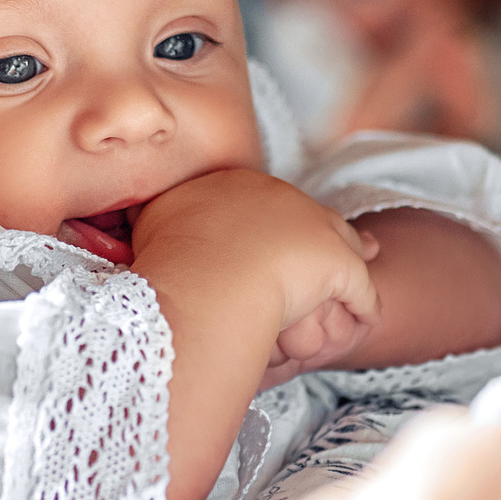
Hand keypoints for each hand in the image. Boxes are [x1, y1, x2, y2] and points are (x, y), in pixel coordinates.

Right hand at [133, 168, 380, 375]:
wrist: (209, 273)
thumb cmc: (173, 254)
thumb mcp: (151, 225)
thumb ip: (154, 223)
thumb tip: (131, 226)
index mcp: (233, 184)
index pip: (260, 199)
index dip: (271, 217)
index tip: (274, 230)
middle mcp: (277, 197)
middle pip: (306, 211)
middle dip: (320, 226)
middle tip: (335, 240)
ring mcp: (312, 227)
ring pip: (341, 242)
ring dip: (351, 256)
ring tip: (365, 266)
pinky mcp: (338, 264)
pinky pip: (358, 290)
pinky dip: (364, 302)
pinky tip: (369, 314)